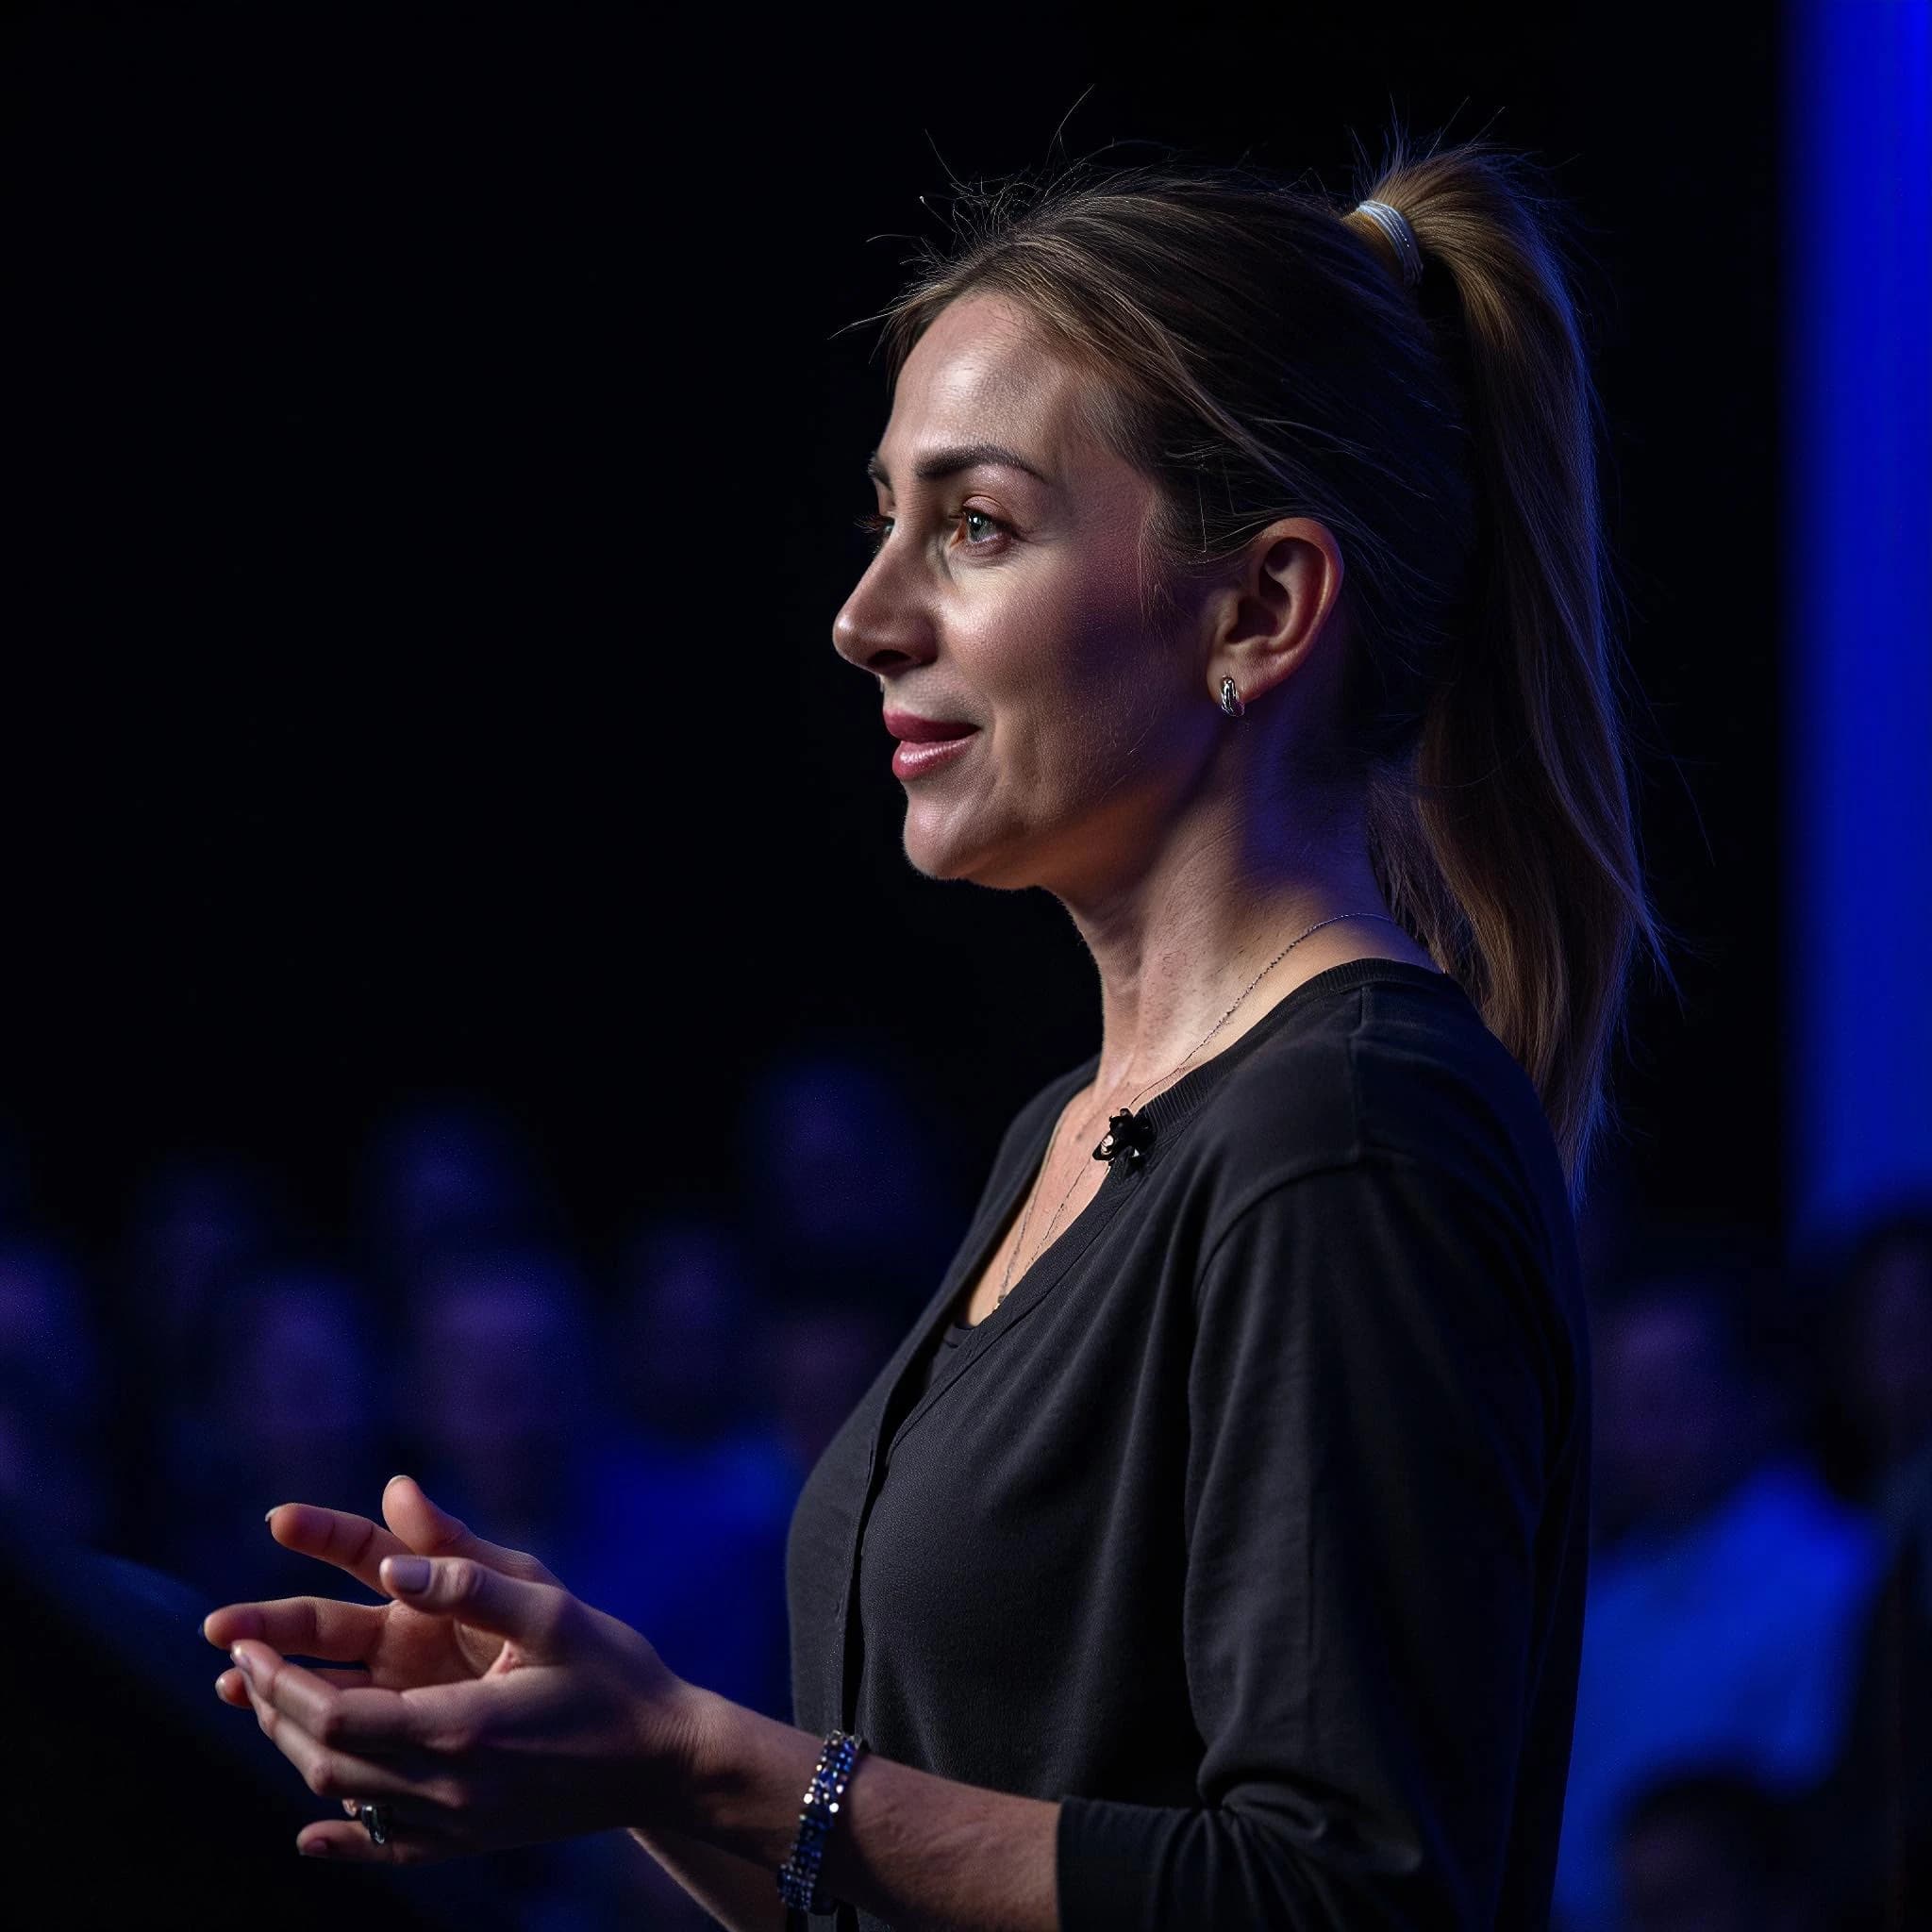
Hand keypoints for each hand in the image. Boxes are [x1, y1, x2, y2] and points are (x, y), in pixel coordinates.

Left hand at [203, 1477, 708, 1862]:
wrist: (670, 1761)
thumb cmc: (616, 1674)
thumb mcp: (554, 1611)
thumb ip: (470, 1582)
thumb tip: (391, 1563)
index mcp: (459, 1726)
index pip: (335, 1716)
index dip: (279, 1681)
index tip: (247, 1640)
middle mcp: (446, 1787)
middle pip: (324, 1758)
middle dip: (272, 1705)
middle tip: (243, 1657)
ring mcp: (455, 1824)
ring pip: (344, 1798)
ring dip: (295, 1749)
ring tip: (271, 1701)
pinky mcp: (470, 1842)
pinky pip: (384, 1848)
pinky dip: (339, 1837)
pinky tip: (313, 1831)